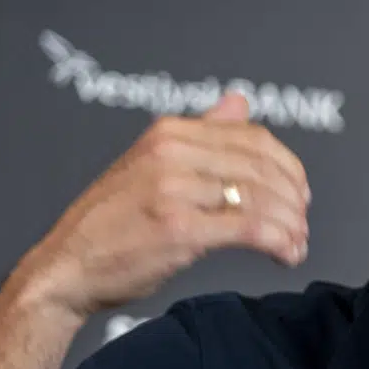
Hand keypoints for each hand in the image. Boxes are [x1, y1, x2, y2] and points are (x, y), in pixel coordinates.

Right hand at [13, 93, 309, 318]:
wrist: (65, 267)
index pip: (252, 137)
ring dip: (291, 224)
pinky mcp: (179, 228)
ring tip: (296, 244)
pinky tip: (286, 254)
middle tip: (302, 222)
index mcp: (168, 132)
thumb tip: (238, 101)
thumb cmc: (108, 224)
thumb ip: (201, 134)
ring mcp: (174, 189)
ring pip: (261, 197)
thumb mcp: (150, 164)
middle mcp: (172, 153)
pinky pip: (250, 227)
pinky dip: (279, 241)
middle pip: (263, 166)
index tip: (299, 192)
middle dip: (294, 198)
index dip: (288, 166)